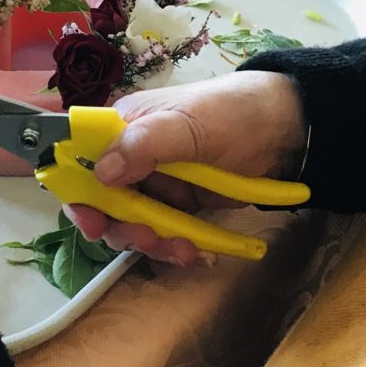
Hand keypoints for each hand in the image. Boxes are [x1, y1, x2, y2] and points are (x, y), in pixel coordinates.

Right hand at [66, 71, 306, 266]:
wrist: (286, 130)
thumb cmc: (232, 112)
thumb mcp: (188, 124)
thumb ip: (144, 145)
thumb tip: (102, 174)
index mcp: (124, 127)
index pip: (81, 160)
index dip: (78, 192)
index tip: (92, 220)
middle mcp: (132, 157)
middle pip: (103, 202)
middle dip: (120, 227)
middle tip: (145, 239)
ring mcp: (156, 184)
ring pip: (132, 224)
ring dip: (150, 242)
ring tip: (180, 249)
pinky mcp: (179, 206)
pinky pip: (163, 233)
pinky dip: (174, 248)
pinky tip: (194, 254)